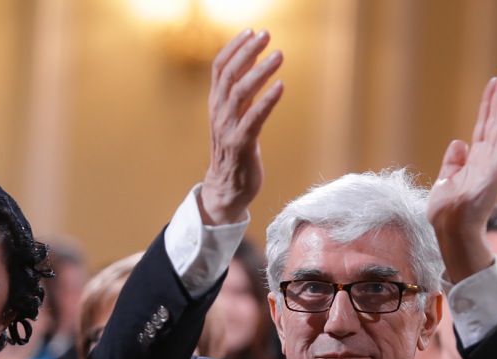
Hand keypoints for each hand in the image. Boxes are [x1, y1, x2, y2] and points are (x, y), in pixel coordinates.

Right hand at [199, 29, 283, 225]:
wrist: (226, 190)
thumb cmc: (234, 152)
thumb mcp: (235, 119)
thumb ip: (242, 94)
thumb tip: (255, 64)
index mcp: (216, 105)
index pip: (219, 68)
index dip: (234, 47)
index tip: (251, 31)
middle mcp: (219, 114)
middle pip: (229, 75)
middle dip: (248, 52)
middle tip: (267, 35)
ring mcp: (228, 129)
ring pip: (240, 93)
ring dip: (260, 71)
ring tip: (279, 55)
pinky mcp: (241, 145)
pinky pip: (253, 118)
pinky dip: (267, 100)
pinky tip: (281, 86)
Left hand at [426, 67, 496, 281]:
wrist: (450, 231)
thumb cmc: (447, 212)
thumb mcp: (445, 181)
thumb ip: (453, 162)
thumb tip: (458, 142)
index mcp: (476, 159)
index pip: (484, 125)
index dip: (489, 103)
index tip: (495, 82)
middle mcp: (488, 159)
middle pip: (496, 120)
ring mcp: (494, 165)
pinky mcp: (495, 173)